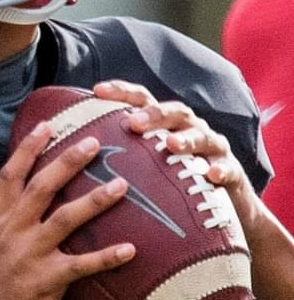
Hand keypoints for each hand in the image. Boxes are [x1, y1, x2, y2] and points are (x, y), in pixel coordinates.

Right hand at [0, 121, 135, 299]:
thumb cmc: (0, 284)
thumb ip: (16, 220)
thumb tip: (41, 194)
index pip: (11, 175)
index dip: (28, 149)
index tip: (48, 125)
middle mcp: (12, 231)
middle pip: (40, 187)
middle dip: (67, 162)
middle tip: (93, 143)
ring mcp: (29, 255)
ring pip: (65, 219)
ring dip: (95, 200)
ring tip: (122, 185)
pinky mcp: (47, 280)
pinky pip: (82, 265)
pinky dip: (107, 256)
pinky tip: (131, 249)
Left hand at [93, 80, 259, 234]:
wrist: (220, 208)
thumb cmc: (171, 181)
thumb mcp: (144, 163)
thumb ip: (118, 151)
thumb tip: (69, 147)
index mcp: (164, 123)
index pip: (141, 99)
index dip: (120, 92)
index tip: (96, 90)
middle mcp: (188, 128)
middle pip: (173, 111)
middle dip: (153, 114)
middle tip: (133, 122)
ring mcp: (212, 148)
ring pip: (202, 136)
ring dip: (186, 139)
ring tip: (171, 145)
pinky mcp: (231, 172)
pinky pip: (227, 169)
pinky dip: (219, 169)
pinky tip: (210, 175)